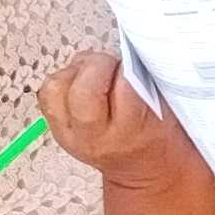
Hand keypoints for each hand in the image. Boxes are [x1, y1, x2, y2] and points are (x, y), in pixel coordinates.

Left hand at [39, 50, 208, 193]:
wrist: (142, 168)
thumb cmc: (156, 133)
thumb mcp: (166, 108)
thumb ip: (150, 77)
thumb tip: (130, 46)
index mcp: (132, 132)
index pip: (124, 87)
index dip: (128, 67)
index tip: (135, 63)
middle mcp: (96, 136)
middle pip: (83, 91)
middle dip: (98, 65)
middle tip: (113, 66)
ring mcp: (70, 134)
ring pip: (56, 87)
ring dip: (75, 71)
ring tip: (95, 74)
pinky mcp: (56, 128)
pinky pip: (48, 92)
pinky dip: (63, 79)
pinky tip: (81, 81)